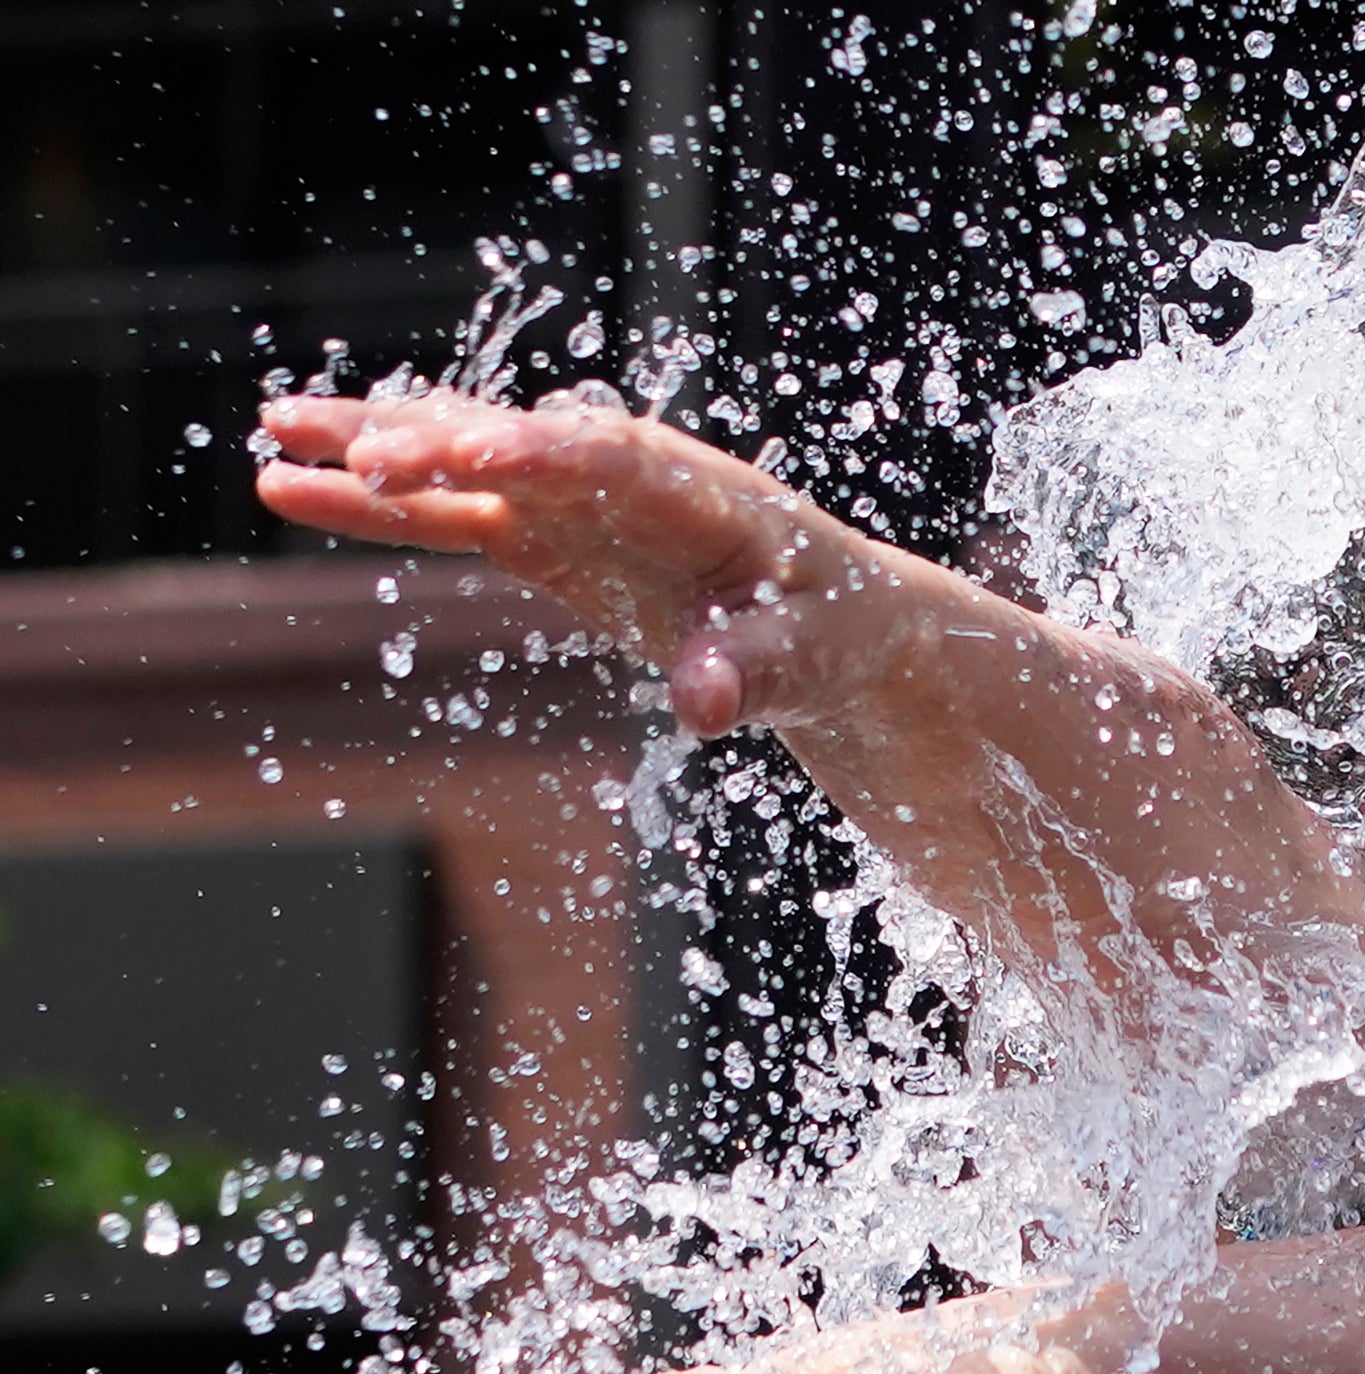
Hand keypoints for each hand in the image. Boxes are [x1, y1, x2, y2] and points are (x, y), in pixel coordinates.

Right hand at [255, 393, 926, 737]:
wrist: (836, 622)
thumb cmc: (833, 631)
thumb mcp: (812, 659)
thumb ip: (756, 673)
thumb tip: (704, 704)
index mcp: (703, 496)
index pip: (615, 465)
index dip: (548, 456)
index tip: (477, 451)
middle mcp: (629, 478)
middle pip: (521, 448)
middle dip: (444, 443)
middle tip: (359, 448)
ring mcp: (578, 500)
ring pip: (466, 461)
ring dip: (377, 446)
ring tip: (278, 429)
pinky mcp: (548, 534)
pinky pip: (451, 513)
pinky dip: (379, 504)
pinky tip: (291, 486)